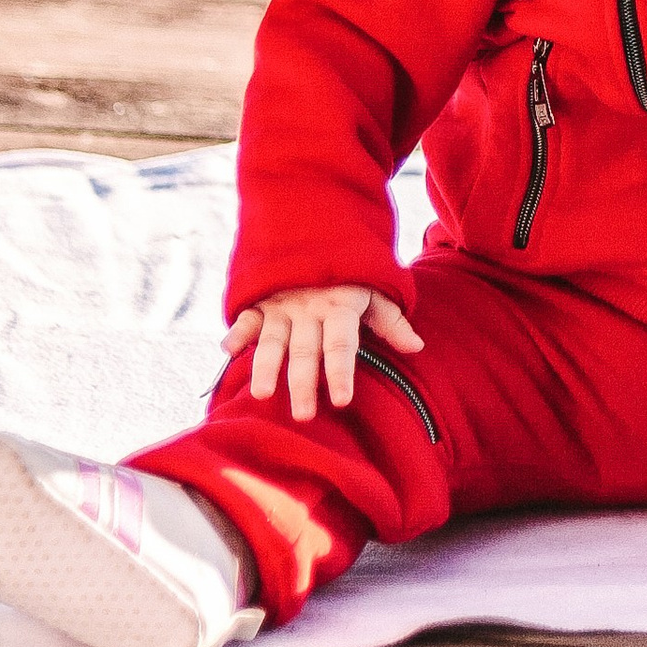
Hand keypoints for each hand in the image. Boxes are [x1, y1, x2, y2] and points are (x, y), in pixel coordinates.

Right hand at [226, 282, 421, 422]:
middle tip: (304, 416)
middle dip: (303, 383)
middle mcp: (309, 308)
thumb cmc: (351, 276)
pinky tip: (229, 351)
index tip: (342, 401)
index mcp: (339, 307)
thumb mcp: (376, 292)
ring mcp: (283, 305)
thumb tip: (417, 347)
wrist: (318, 231)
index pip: (341, 344)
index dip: (341, 372)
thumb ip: (391, 321)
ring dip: (266, 366)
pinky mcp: (262, 301)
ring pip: (273, 339)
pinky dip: (238, 332)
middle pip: (305, 350)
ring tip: (261, 394)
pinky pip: (248, 317)